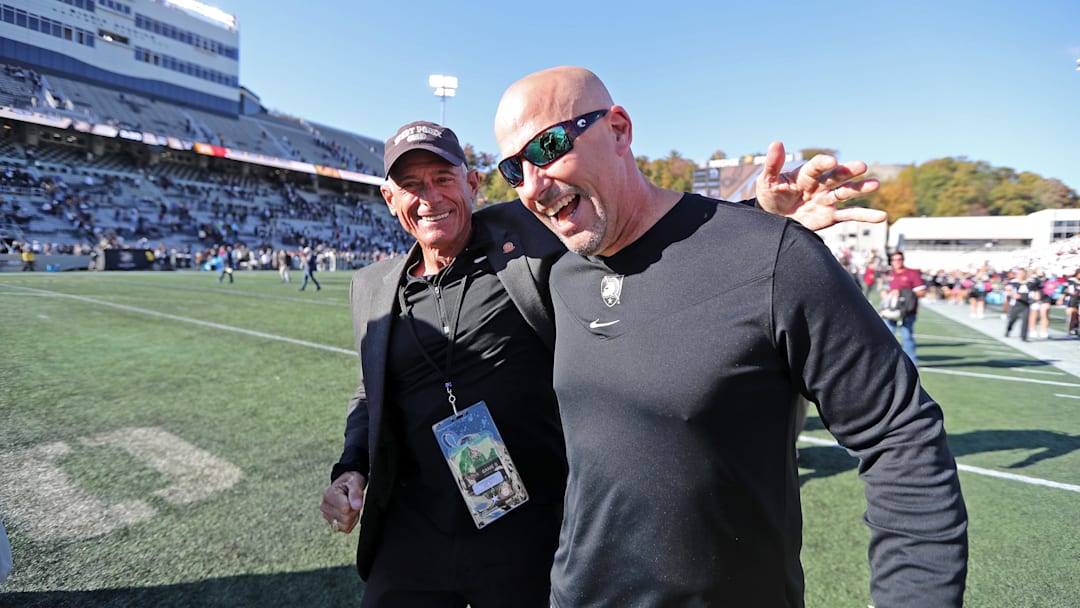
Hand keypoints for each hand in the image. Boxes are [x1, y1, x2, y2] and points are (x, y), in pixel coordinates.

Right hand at [320, 471, 365, 533]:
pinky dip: (351, 522)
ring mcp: (327, 516)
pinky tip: (349, 513)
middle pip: (346, 518)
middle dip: (354, 510)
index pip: (345, 508)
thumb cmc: (350, 483)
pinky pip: (346, 529)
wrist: (346, 486)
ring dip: (353, 516)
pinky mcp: (332, 524)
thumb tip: (357, 506)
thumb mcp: (355, 482)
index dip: (354, 504)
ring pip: (346, 524)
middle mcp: (324, 506)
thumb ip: (356, 493)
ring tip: (351, 506)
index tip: (353, 497)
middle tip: (353, 501)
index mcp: (328, 494)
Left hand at [755, 141, 885, 230]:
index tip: (831, 161)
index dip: (823, 163)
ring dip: (861, 189)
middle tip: (861, 166)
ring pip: (846, 193)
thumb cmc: (770, 197)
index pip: (816, 167)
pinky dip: (866, 216)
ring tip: (875, 184)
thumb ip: (772, 165)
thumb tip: (776, 142)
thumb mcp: (766, 182)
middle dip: (848, 171)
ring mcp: (827, 200)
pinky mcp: (831, 216)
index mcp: (805, 175)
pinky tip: (881, 217)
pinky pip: (850, 216)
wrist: (773, 220)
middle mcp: (820, 186)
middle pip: (836, 177)